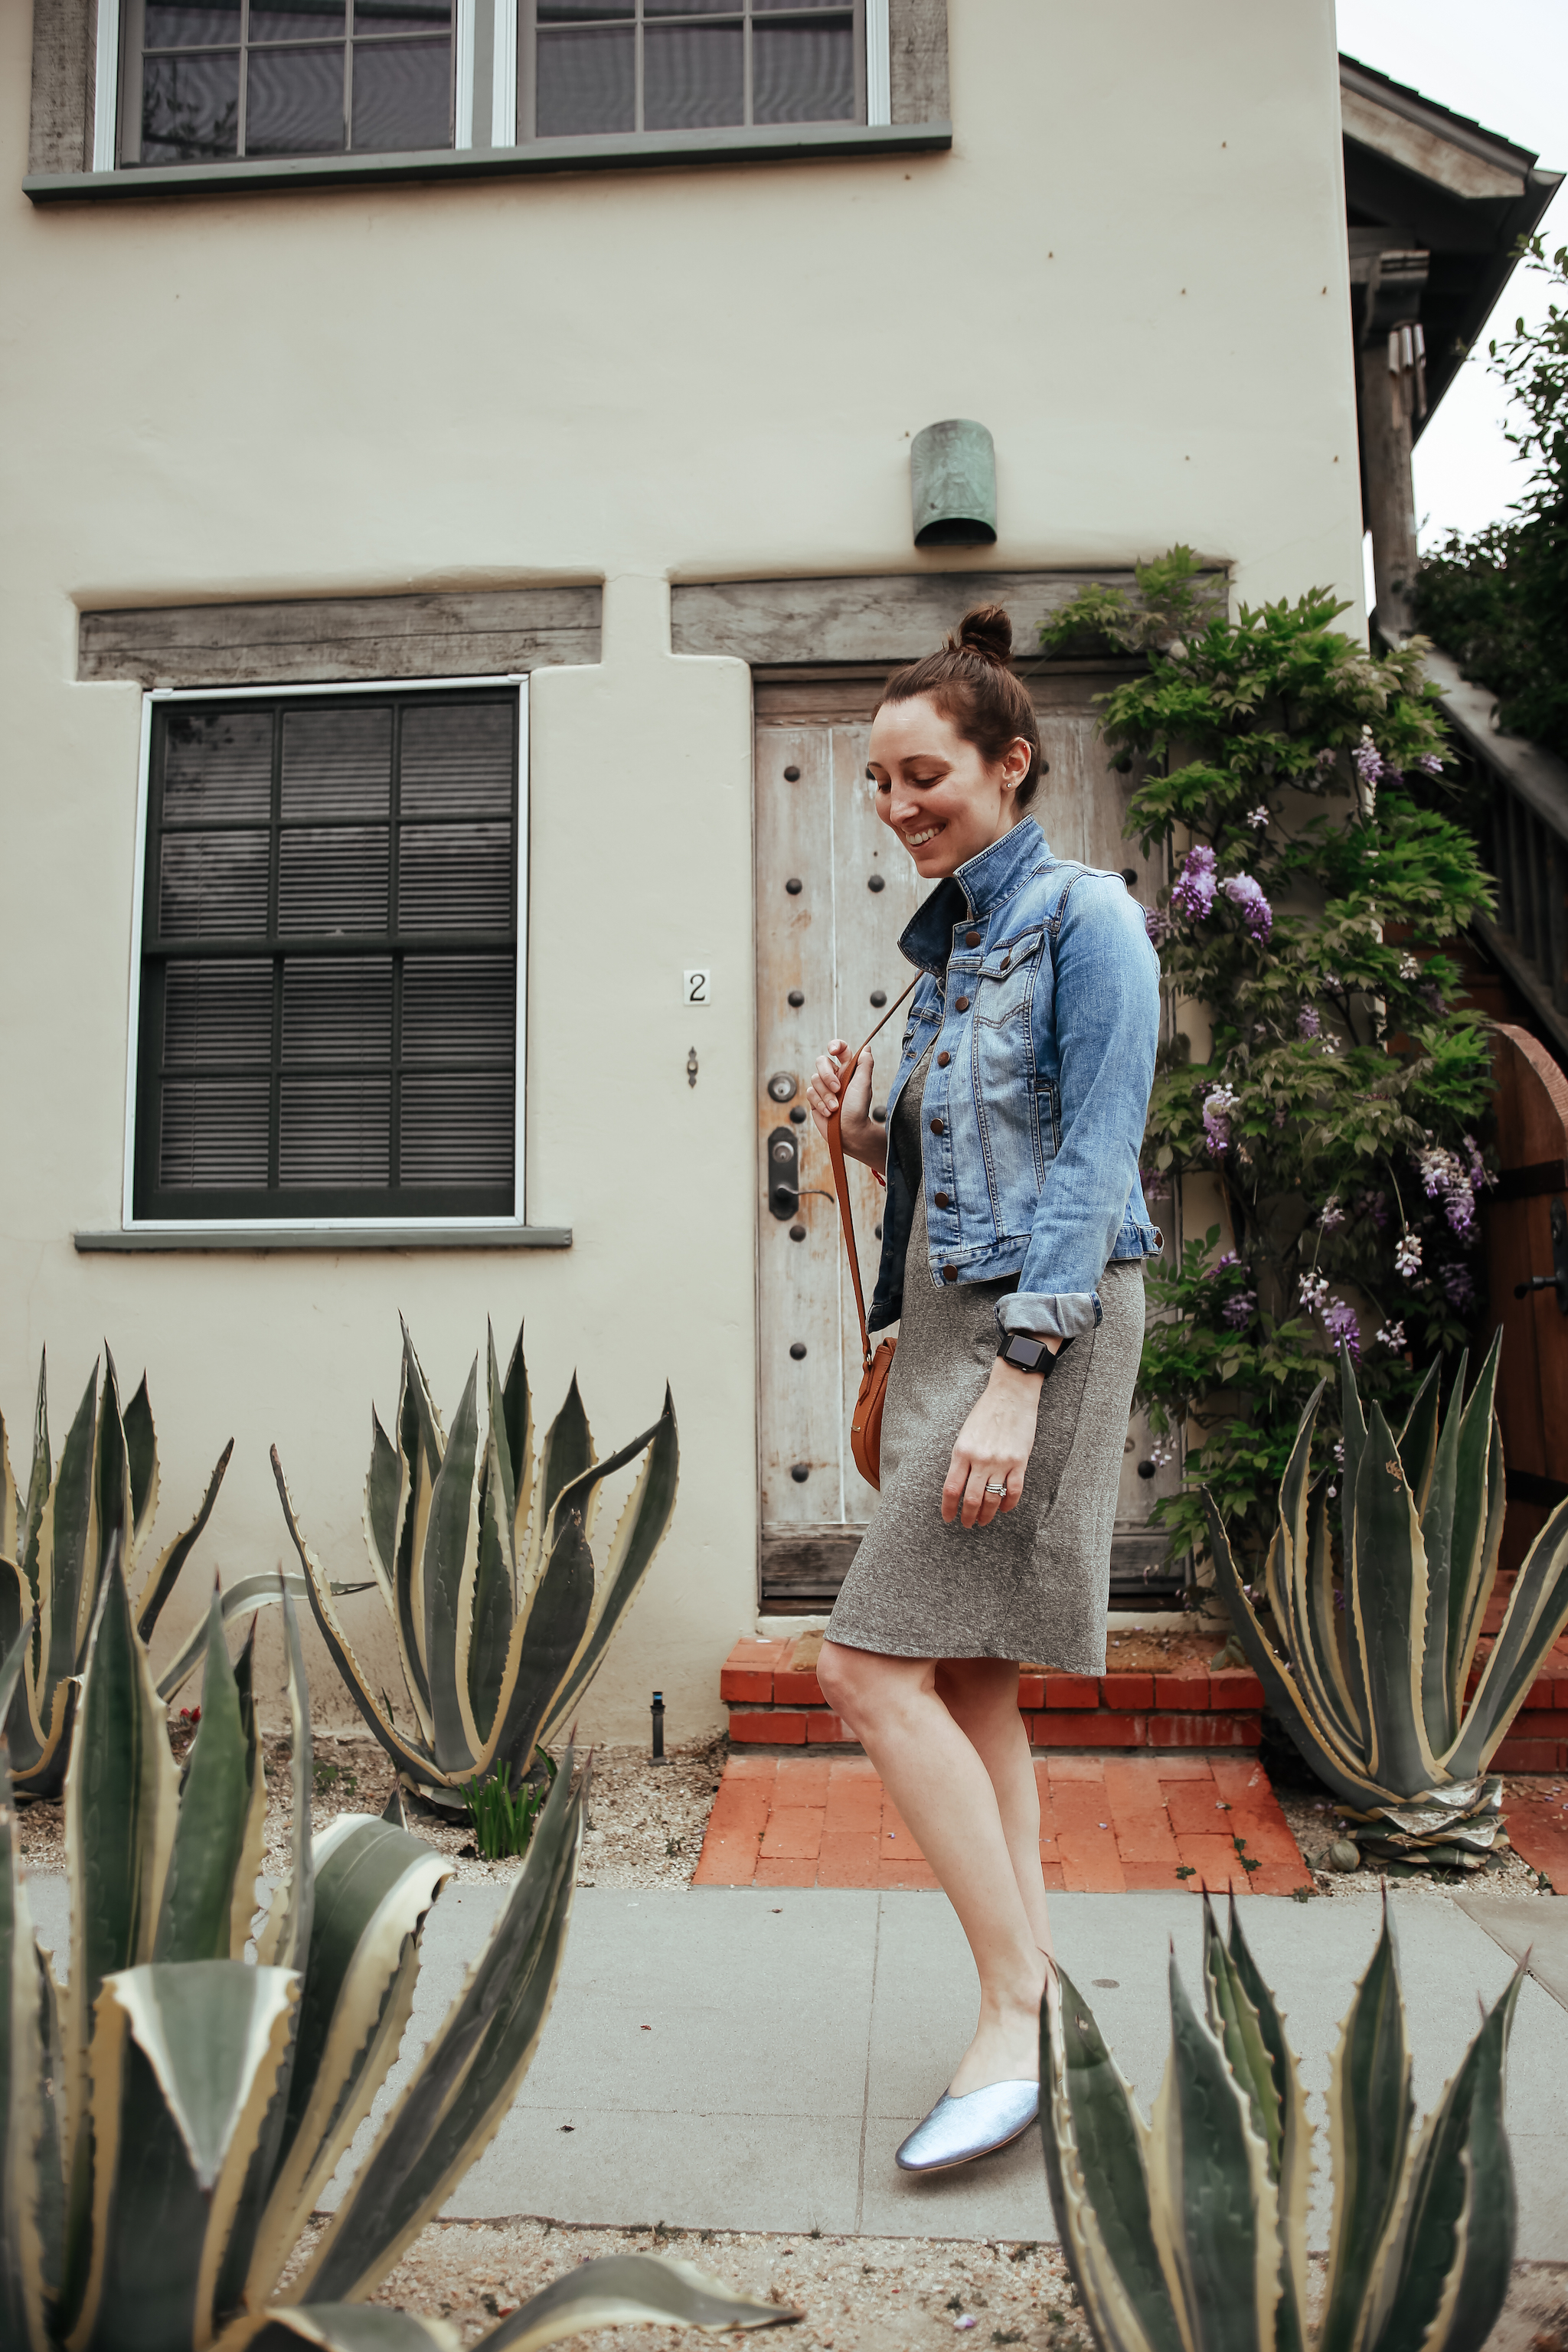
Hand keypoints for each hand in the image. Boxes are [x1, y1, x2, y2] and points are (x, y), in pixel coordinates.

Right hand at [806, 1042, 883, 1169]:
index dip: (835, 1046)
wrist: (848, 1132)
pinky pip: (809, 1093)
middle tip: (837, 1088)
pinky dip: (819, 1103)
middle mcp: (835, 1077)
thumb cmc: (858, 1110)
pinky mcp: (815, 1100)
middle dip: (827, 1075)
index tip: (833, 1050)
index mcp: (849, 1070)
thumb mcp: (864, 1084)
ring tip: (835, 1107)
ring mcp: (824, 1088)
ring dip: (825, 1095)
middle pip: (821, 1062)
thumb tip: (866, 1048)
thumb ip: (865, 1064)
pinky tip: (829, 1112)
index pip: (840, 1051)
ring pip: (814, 1079)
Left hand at [942, 1351, 1059, 1527]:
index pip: (951, 1489)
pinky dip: (1008, 1504)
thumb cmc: (985, 1413)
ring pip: (992, 1499)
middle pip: (971, 1499)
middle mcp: (980, 1460)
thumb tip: (958, 1485)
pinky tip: (1003, 1509)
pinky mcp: (1019, 1462)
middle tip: (966, 1524)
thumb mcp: (965, 1435)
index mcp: (962, 1452)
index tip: (948, 1518)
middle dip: (967, 1517)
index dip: (948, 1508)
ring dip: (986, 1515)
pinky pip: (1013, 1491)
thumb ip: (961, 1459)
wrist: (1010, 1395)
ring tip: (983, 1521)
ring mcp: (1001, 1462)